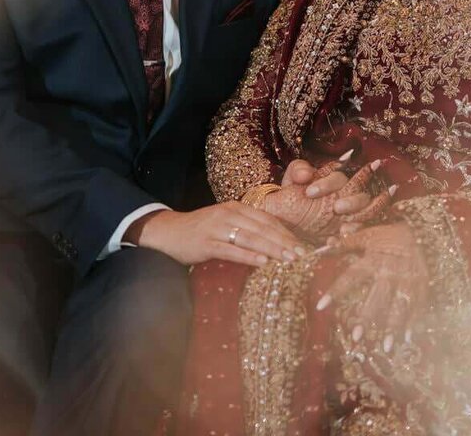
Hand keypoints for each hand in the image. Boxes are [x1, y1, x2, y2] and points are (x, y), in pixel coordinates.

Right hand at [132, 203, 305, 267]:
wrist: (168, 231)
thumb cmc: (200, 230)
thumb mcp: (225, 223)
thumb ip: (247, 229)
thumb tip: (274, 243)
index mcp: (236, 207)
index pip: (267, 219)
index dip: (286, 232)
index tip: (302, 245)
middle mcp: (228, 214)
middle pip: (262, 228)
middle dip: (284, 242)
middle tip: (301, 255)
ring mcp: (217, 228)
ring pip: (250, 238)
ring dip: (272, 249)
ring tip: (288, 259)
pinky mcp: (206, 243)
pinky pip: (231, 250)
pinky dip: (248, 256)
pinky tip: (263, 262)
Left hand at [264, 152, 392, 235]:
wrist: (284, 221)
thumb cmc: (290, 197)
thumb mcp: (290, 182)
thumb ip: (297, 171)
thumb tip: (307, 173)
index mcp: (334, 181)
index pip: (338, 178)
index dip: (326, 184)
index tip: (309, 193)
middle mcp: (347, 196)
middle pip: (360, 194)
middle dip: (352, 201)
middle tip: (337, 208)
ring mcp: (350, 215)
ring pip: (367, 212)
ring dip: (359, 218)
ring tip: (344, 228)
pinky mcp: (348, 231)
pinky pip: (358, 232)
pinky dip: (351, 236)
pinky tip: (337, 241)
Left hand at [316, 223, 427, 351]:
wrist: (422, 229)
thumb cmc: (390, 234)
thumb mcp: (368, 235)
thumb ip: (348, 242)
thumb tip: (327, 245)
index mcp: (373, 260)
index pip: (351, 277)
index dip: (336, 291)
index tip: (321, 306)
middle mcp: (389, 272)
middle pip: (377, 297)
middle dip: (367, 317)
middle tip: (356, 337)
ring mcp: (407, 280)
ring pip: (399, 305)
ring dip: (393, 327)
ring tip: (385, 346)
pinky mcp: (422, 285)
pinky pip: (418, 305)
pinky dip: (414, 322)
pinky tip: (408, 339)